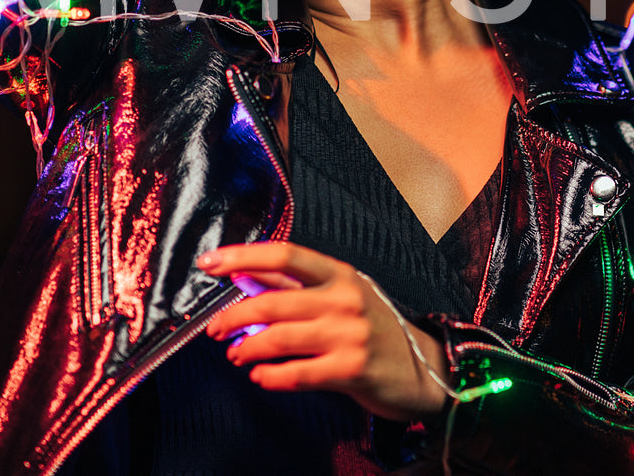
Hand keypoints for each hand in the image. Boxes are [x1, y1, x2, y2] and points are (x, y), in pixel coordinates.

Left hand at [199, 241, 450, 420]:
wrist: (424, 368)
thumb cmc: (374, 330)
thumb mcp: (341, 296)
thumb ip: (294, 287)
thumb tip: (243, 277)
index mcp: (340, 274)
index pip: (285, 255)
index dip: (242, 257)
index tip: (209, 263)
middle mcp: (345, 299)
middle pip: (272, 301)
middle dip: (233, 316)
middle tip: (215, 330)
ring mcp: (350, 334)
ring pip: (279, 338)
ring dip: (247, 348)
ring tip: (236, 355)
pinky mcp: (351, 370)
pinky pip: (297, 373)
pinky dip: (270, 376)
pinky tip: (261, 375)